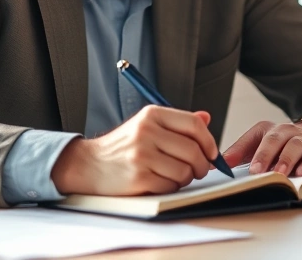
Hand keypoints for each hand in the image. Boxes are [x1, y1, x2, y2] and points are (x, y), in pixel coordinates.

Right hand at [50, 105, 220, 195]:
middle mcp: (146, 131)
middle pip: (194, 150)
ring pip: (185, 171)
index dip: (209, 141)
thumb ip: (177, 123)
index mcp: (151, 114)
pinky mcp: (139, 177)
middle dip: (202, 165)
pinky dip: (171, 187)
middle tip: (198, 170)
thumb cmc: (122, 147)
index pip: (194, 125)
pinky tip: (160, 181)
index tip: (212, 153)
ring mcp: (142, 155)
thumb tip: (206, 118)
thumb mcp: (146, 125)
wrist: (90, 165)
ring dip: (186, 178)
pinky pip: (171, 186)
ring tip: (174, 175)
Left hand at [222, 120, 301, 176]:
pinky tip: (301, 173)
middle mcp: (284, 130)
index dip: (239, 149)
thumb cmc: (283, 144)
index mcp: (266, 129)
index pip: (251, 138)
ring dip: (286, 160)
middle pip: (273, 140)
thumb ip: (239, 153)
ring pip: (294, 146)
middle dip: (264, 155)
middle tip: (256, 171)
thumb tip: (216, 165)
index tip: (229, 164)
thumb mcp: (260, 145)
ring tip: (280, 173)